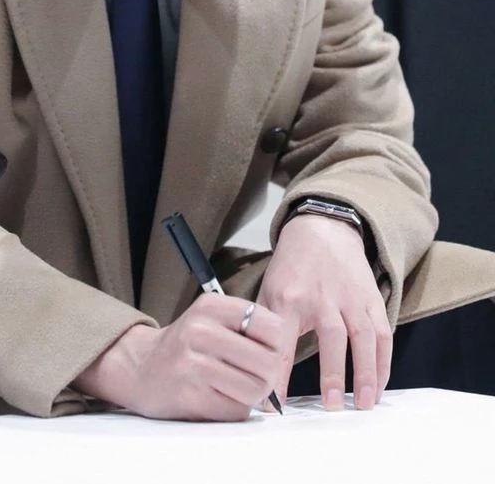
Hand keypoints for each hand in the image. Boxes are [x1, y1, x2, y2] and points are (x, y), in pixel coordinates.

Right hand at [74, 292, 284, 420]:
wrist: (141, 367)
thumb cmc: (186, 344)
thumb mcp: (210, 316)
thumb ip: (246, 323)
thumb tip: (284, 347)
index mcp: (211, 306)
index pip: (271, 326)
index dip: (277, 344)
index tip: (266, 349)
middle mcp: (201, 331)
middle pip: (268, 362)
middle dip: (269, 375)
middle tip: (256, 374)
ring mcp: (194, 365)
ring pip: (255, 389)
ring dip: (253, 394)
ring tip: (238, 386)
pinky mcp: (190, 396)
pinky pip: (236, 410)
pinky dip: (235, 408)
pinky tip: (220, 397)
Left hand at [257, 214, 391, 409]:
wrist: (322, 229)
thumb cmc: (292, 268)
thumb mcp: (269, 291)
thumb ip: (265, 328)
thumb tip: (253, 371)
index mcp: (289, 298)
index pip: (282, 340)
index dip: (279, 374)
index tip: (274, 404)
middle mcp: (322, 297)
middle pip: (331, 337)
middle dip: (332, 374)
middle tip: (331, 408)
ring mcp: (350, 297)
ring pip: (363, 336)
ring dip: (366, 372)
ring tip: (363, 404)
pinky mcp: (371, 298)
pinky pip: (382, 332)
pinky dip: (383, 361)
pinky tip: (378, 386)